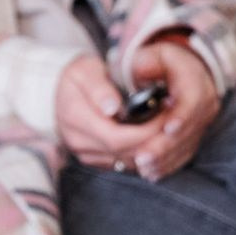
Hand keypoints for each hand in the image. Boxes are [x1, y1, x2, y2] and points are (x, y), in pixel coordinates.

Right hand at [53, 56, 155, 170]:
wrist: (63, 89)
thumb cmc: (79, 76)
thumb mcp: (86, 70)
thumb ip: (99, 88)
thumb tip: (112, 108)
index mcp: (73, 116)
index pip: (115, 136)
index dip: (144, 132)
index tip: (164, 117)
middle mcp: (76, 140)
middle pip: (122, 152)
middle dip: (152, 140)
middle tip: (172, 123)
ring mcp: (84, 153)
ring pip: (124, 161)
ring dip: (149, 149)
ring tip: (166, 129)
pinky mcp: (93, 159)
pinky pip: (122, 163)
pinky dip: (140, 153)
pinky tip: (153, 138)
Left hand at [121, 36, 221, 181]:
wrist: (176, 68)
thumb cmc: (155, 61)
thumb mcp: (146, 56)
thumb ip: (139, 68)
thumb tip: (128, 91)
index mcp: (194, 78)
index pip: (193, 100)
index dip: (181, 115)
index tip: (166, 129)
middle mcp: (205, 100)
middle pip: (190, 128)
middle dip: (166, 145)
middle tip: (142, 158)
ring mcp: (203, 120)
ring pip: (188, 144)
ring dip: (166, 159)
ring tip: (143, 168)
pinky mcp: (197, 134)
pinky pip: (186, 152)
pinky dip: (169, 163)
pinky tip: (151, 173)